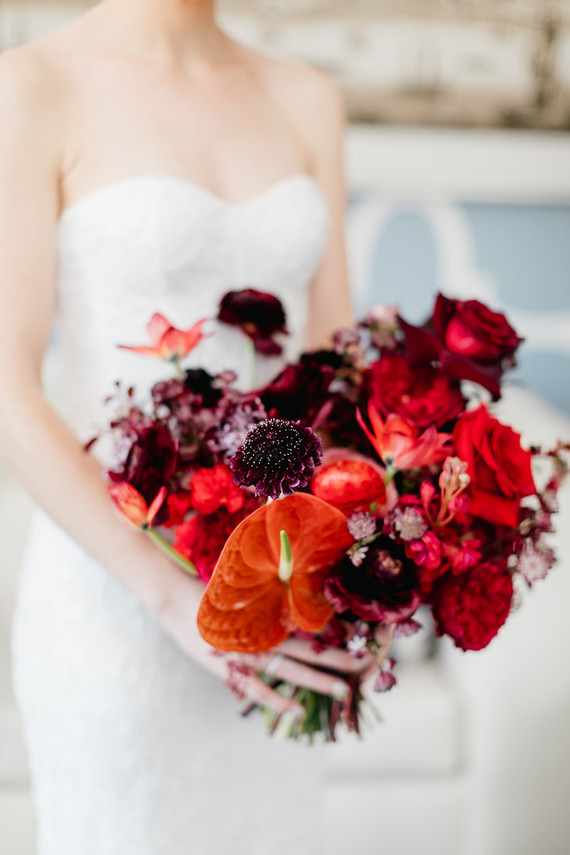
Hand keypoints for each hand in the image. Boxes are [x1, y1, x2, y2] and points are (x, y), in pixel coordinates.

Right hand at [158, 571, 393, 716]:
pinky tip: (298, 710)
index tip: (360, 634)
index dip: (334, 631)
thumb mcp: (246, 587)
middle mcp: (260, 635)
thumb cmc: (215, 593)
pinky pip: (258, 689)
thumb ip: (273, 593)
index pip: (308, 626)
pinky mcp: (229, 670)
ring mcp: (245, 655)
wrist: (176, 603)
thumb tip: (303, 590)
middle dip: (337, 659)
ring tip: (341, 691)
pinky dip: (277, 701)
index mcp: (265, 613)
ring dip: (316, 681)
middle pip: (306, 649)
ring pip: (288, 670)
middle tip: (365, 665)